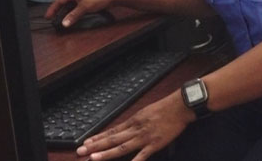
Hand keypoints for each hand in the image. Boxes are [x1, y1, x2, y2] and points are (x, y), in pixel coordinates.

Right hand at [45, 0, 117, 25]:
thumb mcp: (84, 8)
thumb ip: (73, 16)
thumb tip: (65, 22)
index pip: (59, 1)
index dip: (52, 9)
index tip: (48, 16)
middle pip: (64, 2)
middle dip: (58, 10)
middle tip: (54, 18)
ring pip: (71, 4)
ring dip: (67, 11)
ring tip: (63, 19)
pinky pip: (78, 6)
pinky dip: (74, 11)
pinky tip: (75, 16)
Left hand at [76, 91, 194, 160]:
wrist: (180, 106)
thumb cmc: (166, 108)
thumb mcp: (146, 111)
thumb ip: (137, 121)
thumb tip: (126, 128)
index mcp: (134, 121)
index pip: (112, 131)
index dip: (98, 138)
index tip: (86, 143)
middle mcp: (136, 129)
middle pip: (112, 140)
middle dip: (95, 146)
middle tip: (80, 152)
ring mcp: (144, 138)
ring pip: (122, 147)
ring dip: (106, 153)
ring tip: (93, 158)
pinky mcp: (155, 144)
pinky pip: (142, 155)